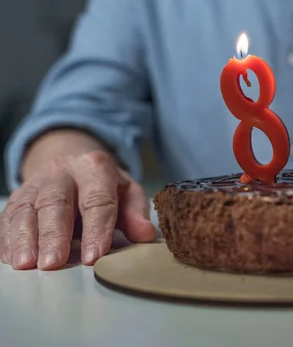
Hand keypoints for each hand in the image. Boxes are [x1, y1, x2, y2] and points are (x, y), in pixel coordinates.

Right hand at [0, 151, 155, 269]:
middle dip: (53, 235)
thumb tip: (146, 234)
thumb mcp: (127, 191)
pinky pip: (8, 216)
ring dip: (24, 238)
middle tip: (53, 263)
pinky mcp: (18, 195)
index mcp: (96, 168)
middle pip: (55, 202)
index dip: (96, 229)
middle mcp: (63, 172)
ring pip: (26, 208)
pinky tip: (11, 258)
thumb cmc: (104, 185)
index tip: (93, 257)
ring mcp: (36, 182)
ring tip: (27, 264)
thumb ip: (136, 212)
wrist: (72, 161)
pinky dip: (7, 238)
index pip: (97, 200)